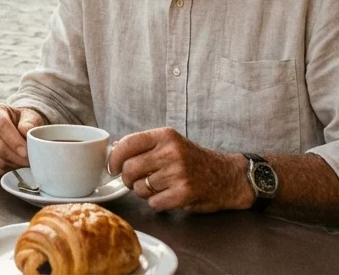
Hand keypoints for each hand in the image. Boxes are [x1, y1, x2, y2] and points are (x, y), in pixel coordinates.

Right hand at [0, 103, 45, 174]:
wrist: (14, 129)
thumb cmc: (22, 122)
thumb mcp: (30, 117)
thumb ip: (30, 123)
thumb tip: (27, 131)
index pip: (1, 126)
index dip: (14, 141)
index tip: (26, 152)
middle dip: (15, 156)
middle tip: (29, 161)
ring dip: (11, 164)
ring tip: (24, 164)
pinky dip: (4, 170)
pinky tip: (14, 166)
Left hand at [110, 128, 252, 212]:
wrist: (225, 176)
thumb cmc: (193, 160)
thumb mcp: (170, 143)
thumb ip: (144, 145)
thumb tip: (114, 147)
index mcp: (165, 136)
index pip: (127, 144)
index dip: (114, 159)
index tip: (113, 168)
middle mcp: (171, 152)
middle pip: (130, 169)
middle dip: (128, 179)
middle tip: (135, 181)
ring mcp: (178, 173)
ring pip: (140, 188)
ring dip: (144, 192)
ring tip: (158, 187)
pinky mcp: (184, 193)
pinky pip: (154, 203)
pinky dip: (157, 203)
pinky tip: (168, 196)